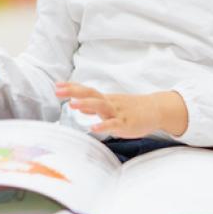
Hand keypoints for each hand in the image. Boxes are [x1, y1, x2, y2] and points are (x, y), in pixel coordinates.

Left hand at [57, 82, 185, 137]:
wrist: (155, 109)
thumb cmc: (131, 109)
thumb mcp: (111, 106)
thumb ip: (94, 107)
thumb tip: (77, 106)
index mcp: (105, 99)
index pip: (86, 90)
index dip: (72, 88)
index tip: (56, 85)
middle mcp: (110, 103)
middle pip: (91, 94)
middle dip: (74, 92)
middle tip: (57, 91)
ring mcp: (118, 113)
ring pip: (101, 106)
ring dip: (86, 105)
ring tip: (72, 105)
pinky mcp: (126, 124)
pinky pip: (113, 125)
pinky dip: (103, 126)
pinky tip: (93, 128)